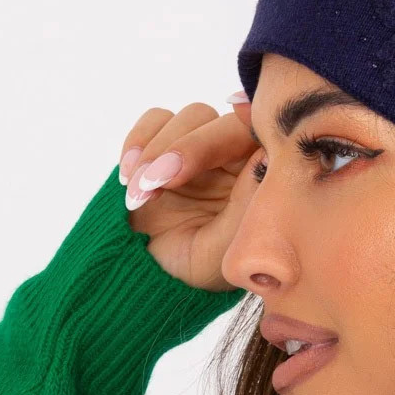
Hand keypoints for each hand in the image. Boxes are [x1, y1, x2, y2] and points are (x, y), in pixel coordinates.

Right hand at [118, 98, 257, 292]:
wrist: (151, 277)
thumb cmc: (197, 270)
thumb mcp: (225, 248)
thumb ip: (246, 203)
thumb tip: (266, 156)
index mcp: (257, 177)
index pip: (254, 138)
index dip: (232, 133)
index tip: (213, 141)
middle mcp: (233, 156)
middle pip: (218, 123)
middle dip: (185, 148)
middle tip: (158, 182)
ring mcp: (199, 147)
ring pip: (188, 117)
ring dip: (156, 151)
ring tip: (140, 195)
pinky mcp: (165, 142)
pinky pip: (155, 119)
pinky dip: (137, 142)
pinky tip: (128, 179)